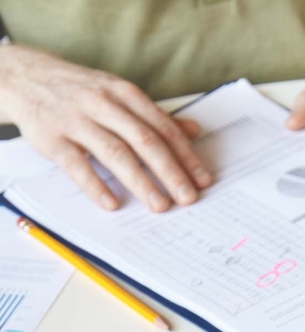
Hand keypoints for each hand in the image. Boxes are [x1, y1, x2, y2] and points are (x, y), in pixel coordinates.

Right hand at [0, 46, 210, 211]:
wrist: (24, 75)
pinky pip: (76, 164)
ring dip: (141, 181)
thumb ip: (155, 115)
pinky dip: (95, 185)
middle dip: (170, 172)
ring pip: (115, 152)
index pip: (163, 127)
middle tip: (188, 198)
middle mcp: (103, 104)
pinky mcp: (51, 137)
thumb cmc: (82, 90)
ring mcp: (76, 120)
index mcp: (125, 93)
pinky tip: (112, 204)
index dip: (185, 155)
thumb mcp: (120, 94)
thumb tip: (194, 131)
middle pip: (144, 141)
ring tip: (160, 205)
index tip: (203, 180)